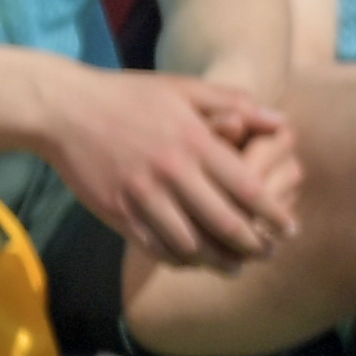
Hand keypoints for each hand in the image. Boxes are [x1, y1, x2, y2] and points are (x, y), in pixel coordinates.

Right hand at [41, 70, 297, 271]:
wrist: (64, 110)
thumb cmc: (131, 96)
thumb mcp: (186, 89)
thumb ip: (236, 104)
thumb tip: (281, 122)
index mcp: (195, 142)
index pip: (247, 188)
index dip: (273, 213)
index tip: (290, 228)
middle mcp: (172, 173)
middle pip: (224, 222)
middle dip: (252, 245)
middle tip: (269, 254)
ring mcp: (142, 195)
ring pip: (189, 243)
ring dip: (217, 261)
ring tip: (237, 267)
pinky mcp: (116, 211)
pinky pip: (154, 246)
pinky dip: (178, 260)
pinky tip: (193, 262)